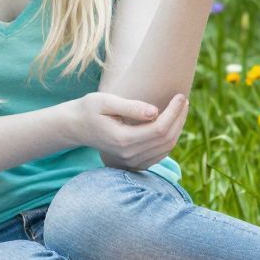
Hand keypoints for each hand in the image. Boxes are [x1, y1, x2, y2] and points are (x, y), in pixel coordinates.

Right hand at [73, 91, 187, 171]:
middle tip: (183, 99)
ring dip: (178, 128)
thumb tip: (155, 112)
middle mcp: (129, 155)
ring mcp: (132, 162)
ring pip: (166, 148)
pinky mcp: (134, 164)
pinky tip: (172, 122)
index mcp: (123, 139)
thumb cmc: (90, 109)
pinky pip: (160, 154)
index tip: (180, 96)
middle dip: (179, 118)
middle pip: (166, 139)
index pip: (159, 129)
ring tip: (181, 108)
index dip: (173, 112)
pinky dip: (170, 138)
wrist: (76, 127)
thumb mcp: (106, 101)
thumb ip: (130, 107)